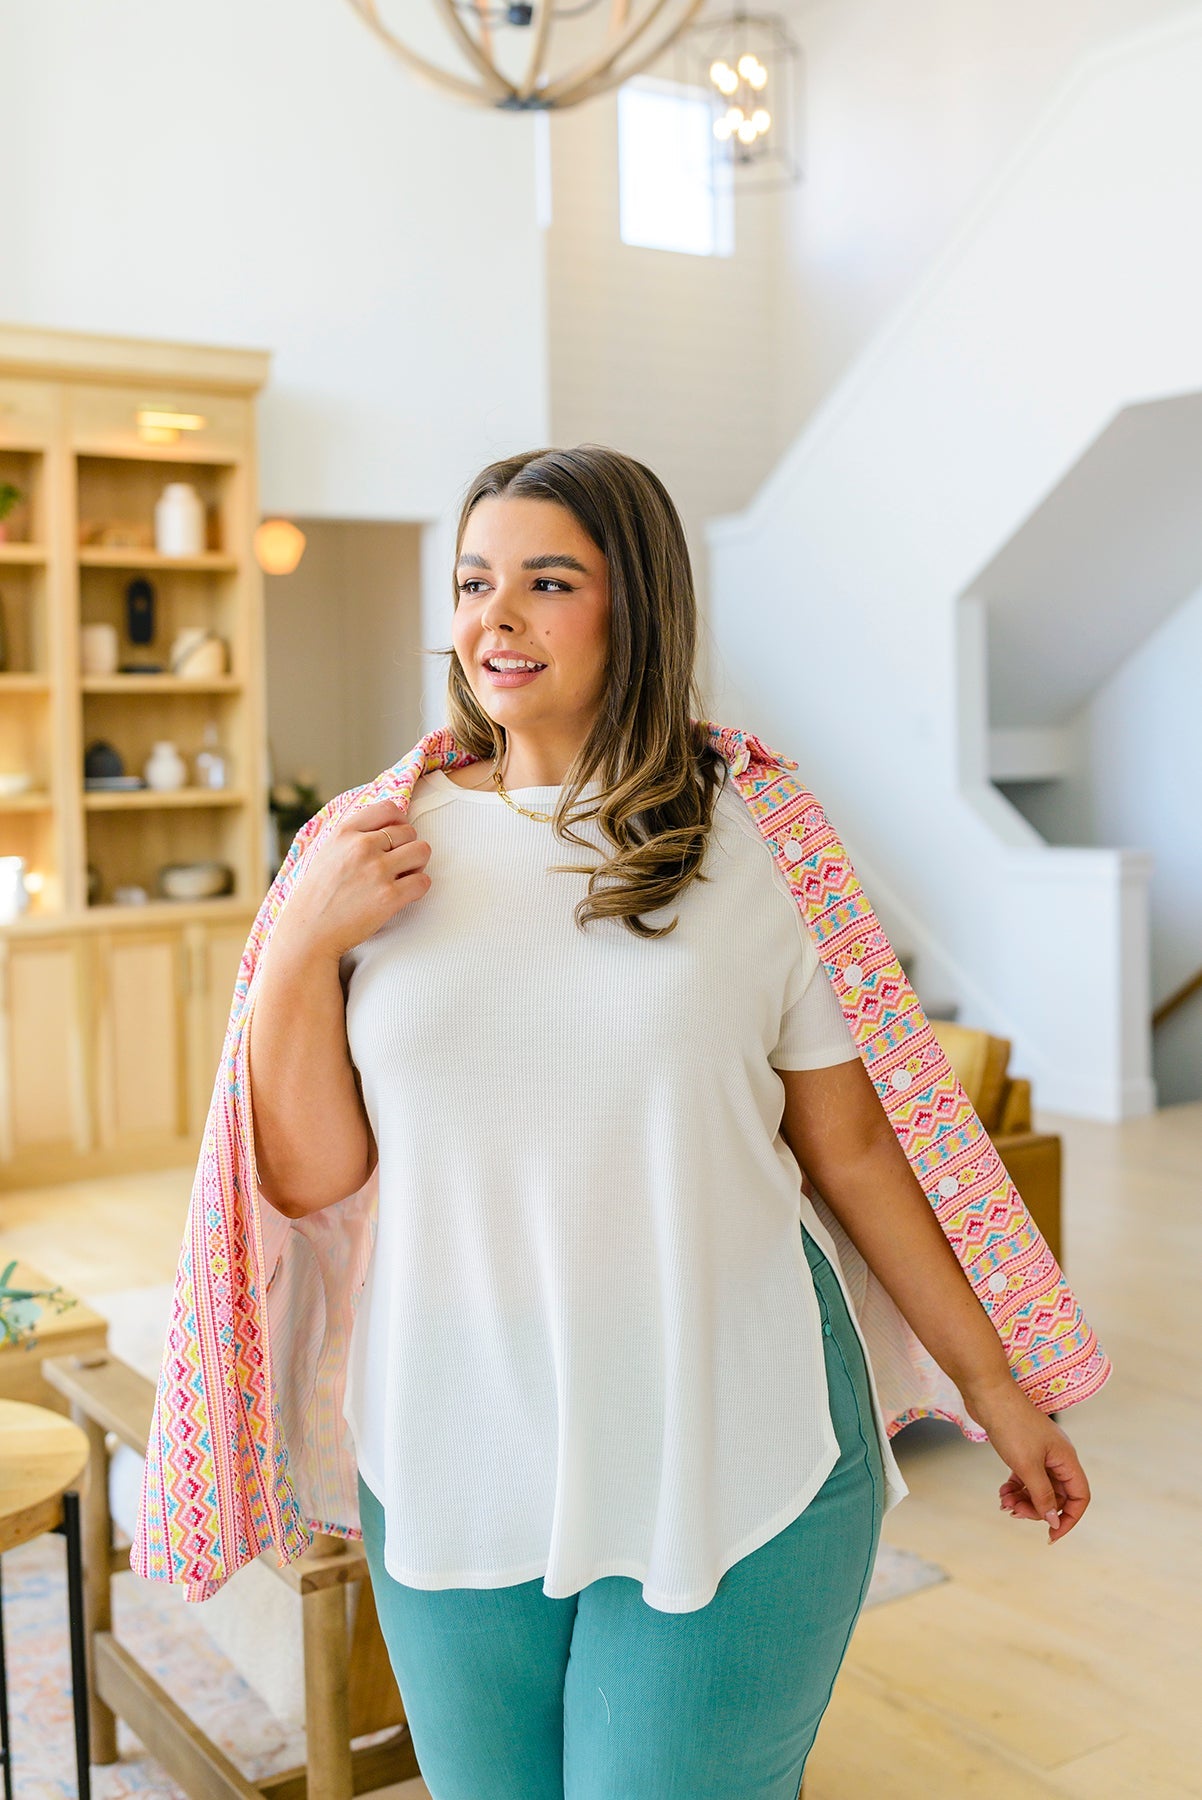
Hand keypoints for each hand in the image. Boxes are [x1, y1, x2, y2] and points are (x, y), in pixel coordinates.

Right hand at [270, 797, 431, 965]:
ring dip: (418, 865)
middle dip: (408, 848)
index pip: (389, 808)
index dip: (399, 822)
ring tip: (403, 877)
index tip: (397, 838)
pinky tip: (404, 894)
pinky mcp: (389, 897)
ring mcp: (377, 871)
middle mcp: (362, 846)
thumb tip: (386, 824)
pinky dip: (419, 888)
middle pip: (410, 831)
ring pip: (422, 851)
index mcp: (345, 832)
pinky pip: (424, 881)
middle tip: (397, 866)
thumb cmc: (318, 895)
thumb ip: (353, 836)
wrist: (308, 932)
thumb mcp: (327, 852)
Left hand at [968, 1381, 1091, 1544]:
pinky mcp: (1024, 1450)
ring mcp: (1040, 1453)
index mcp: (1066, 1459)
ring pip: (1039, 1488)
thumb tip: (1053, 1520)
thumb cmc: (1011, 1426)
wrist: (988, 1394)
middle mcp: (1057, 1457)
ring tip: (1004, 1502)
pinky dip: (1016, 1488)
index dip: (1069, 1519)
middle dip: (1037, 1508)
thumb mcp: (1027, 1466)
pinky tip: (1003, 1492)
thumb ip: (1042, 1495)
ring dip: (1024, 1500)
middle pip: (1056, 1495)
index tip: (1051, 1535)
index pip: (1079, 1497)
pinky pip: (1026, 1478)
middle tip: (1014, 1511)